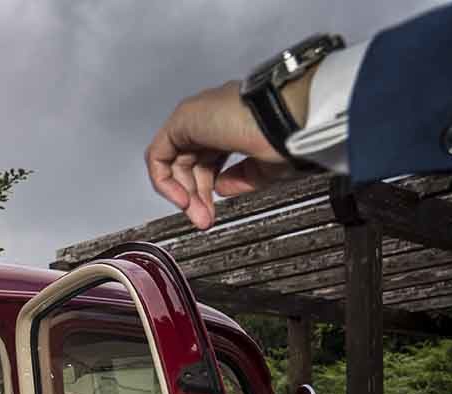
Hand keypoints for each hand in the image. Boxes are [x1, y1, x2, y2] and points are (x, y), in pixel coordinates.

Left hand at [144, 78, 309, 229]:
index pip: (208, 160)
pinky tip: (183, 199)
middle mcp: (213, 117)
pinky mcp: (183, 118)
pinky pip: (159, 154)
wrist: (292, 119)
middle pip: (189, 162)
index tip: (212, 213)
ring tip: (196, 215)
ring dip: (182, 193)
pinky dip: (165, 180)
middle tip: (203, 219)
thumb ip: (239, 179)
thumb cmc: (292, 136)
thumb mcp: (264, 168)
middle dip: (195, 196)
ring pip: (174, 160)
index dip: (207, 190)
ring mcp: (197, 115)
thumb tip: (221, 188)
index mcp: (234, 123)